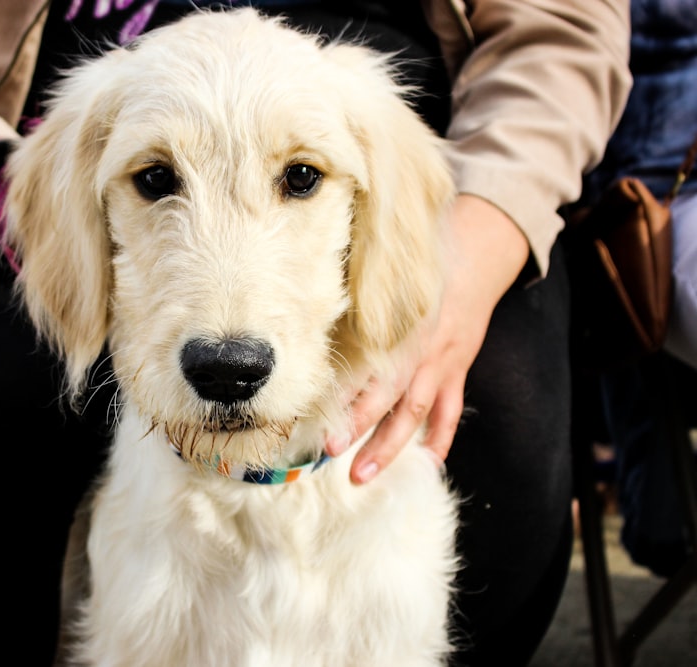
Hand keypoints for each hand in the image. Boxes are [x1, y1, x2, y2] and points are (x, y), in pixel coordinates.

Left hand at [327, 194, 530, 483]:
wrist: (477, 252)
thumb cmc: (416, 266)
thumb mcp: (384, 278)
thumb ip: (355, 303)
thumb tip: (307, 321)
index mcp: (396, 325)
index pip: (367, 367)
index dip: (344, 395)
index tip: (316, 417)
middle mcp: (419, 348)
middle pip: (389, 395)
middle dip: (360, 426)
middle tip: (330, 451)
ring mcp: (442, 363)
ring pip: (416, 412)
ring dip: (391, 446)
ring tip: (363, 473)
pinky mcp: (457, 369)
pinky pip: (450, 411)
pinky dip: (441, 438)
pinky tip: (429, 464)